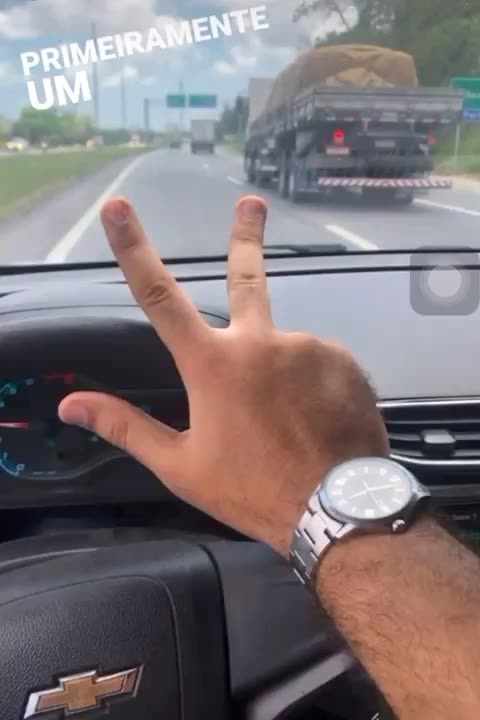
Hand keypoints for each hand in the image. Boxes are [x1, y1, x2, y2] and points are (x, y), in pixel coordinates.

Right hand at [58, 195, 388, 555]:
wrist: (337, 509)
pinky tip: (316, 419)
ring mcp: (309, 346)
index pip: (160, 297)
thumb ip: (126, 426)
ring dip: (280, 376)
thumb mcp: (181, 465)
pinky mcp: (344, 362)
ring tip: (290, 424)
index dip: (134, 249)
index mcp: (214, 363)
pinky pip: (319, 366)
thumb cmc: (251, 489)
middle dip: (245, 235)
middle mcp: (262, 341)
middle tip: (252, 202)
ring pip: (284, 351)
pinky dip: (312, 385)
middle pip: (246, 277)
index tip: (117, 208)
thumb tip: (70, 403)